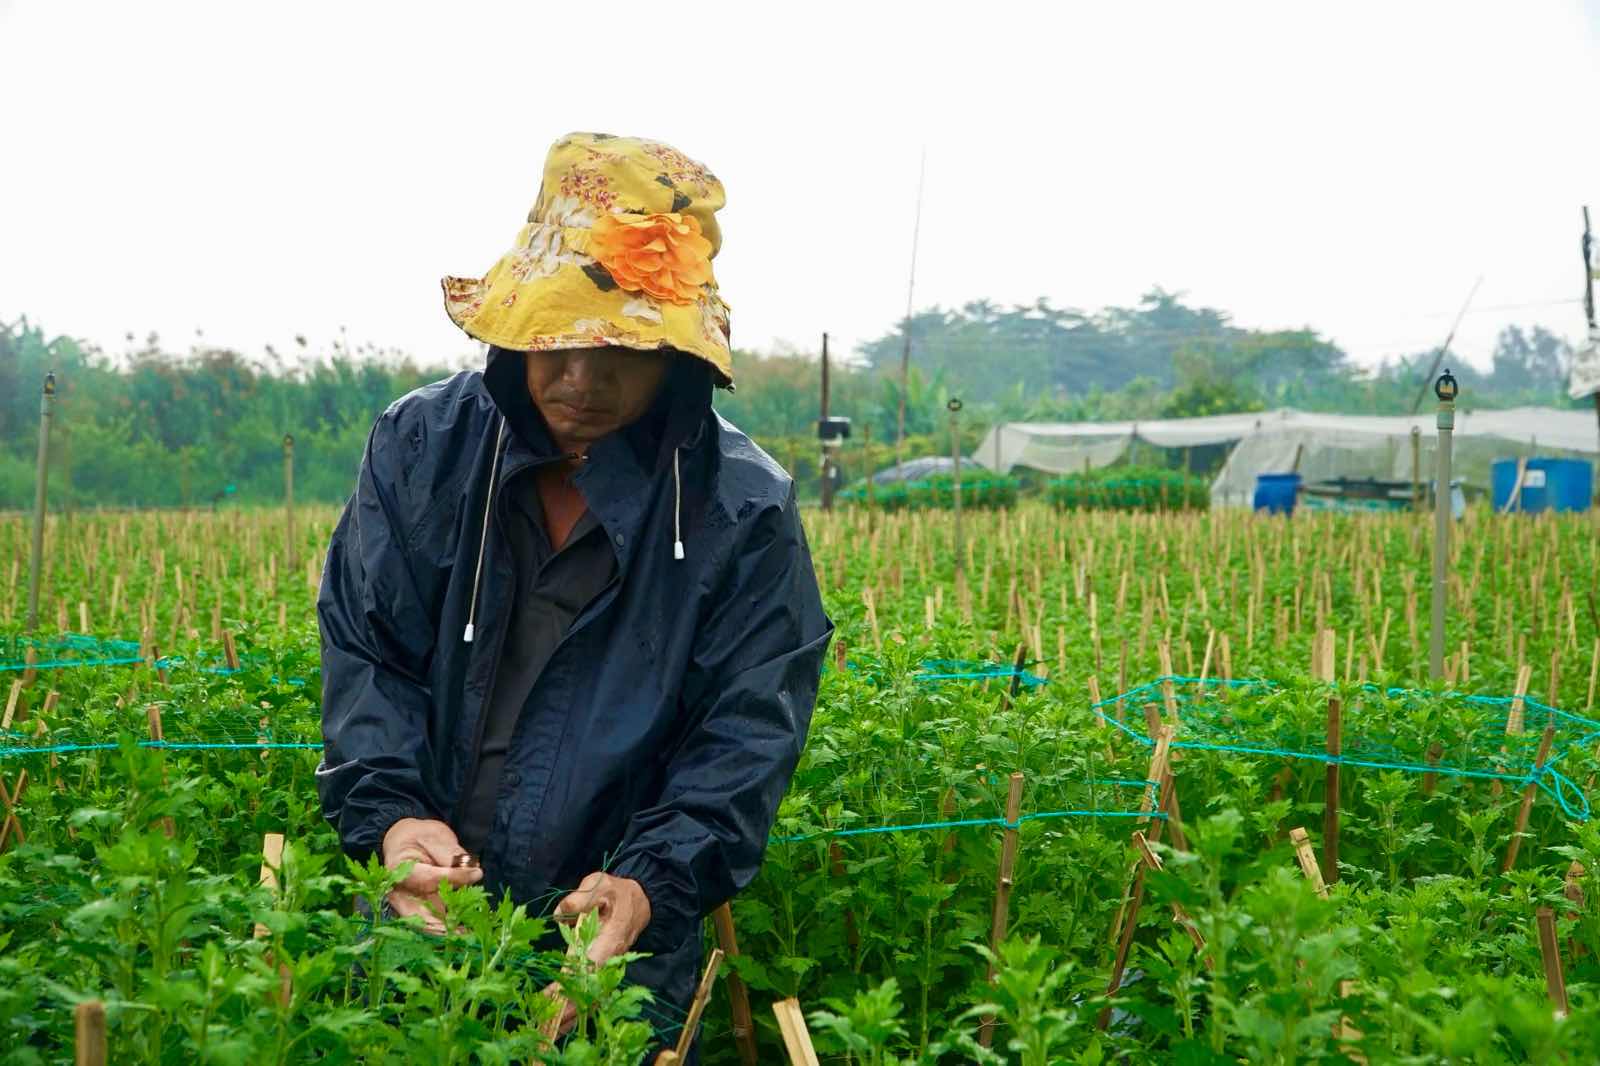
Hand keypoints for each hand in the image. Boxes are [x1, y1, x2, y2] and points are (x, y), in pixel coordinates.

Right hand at [381, 817, 482, 933]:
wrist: (405, 842)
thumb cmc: (418, 837)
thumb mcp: (433, 836)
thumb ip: (450, 853)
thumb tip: (473, 873)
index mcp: (397, 869)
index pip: (427, 878)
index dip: (453, 877)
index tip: (476, 873)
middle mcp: (400, 892)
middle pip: (419, 914)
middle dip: (443, 926)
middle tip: (466, 933)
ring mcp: (409, 904)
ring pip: (427, 924)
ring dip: (448, 932)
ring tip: (470, 936)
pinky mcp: (421, 910)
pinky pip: (434, 923)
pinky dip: (450, 929)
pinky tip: (468, 934)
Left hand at [542, 872, 651, 1035]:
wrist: (639, 900)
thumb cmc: (616, 892)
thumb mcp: (599, 884)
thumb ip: (580, 897)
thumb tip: (560, 914)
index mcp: (611, 938)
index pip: (592, 966)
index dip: (574, 982)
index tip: (554, 995)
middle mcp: (611, 958)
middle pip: (592, 990)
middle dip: (569, 1008)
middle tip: (545, 1021)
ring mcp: (608, 967)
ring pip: (592, 997)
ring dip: (572, 1013)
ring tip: (548, 1028)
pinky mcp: (602, 970)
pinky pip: (590, 994)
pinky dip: (576, 1008)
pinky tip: (559, 1020)